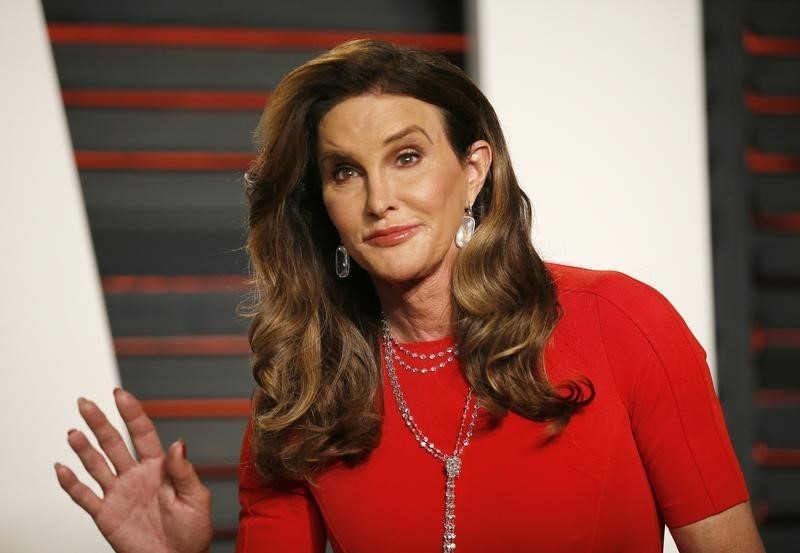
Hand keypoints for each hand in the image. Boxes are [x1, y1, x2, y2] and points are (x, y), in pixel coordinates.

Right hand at [55, 388, 212, 552]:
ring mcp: (119, 493)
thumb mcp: (195, 497)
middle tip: (86, 403)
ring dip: (84, 449)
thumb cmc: (192, 532)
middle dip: (100, 423)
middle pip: (114, 443)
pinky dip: (71, 483)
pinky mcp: (106, 514)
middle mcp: (136, 476)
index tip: (119, 394)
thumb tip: (178, 443)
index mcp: (159, 468)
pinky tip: (62, 468)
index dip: (131, 413)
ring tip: (74, 432)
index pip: (142, 433)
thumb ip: (183, 471)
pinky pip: (84, 496)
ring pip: (96, 465)